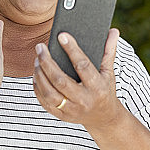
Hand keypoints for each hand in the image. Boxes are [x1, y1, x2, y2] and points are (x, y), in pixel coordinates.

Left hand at [35, 29, 149, 149]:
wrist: (104, 118)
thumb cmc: (105, 90)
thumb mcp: (109, 72)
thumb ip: (109, 51)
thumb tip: (113, 30)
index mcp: (98, 87)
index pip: (83, 66)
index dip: (72, 50)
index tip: (62, 35)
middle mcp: (85, 100)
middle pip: (61, 80)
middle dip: (47, 62)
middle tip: (40, 47)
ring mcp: (72, 110)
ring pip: (49, 92)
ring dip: (40, 74)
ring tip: (37, 59)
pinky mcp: (61, 116)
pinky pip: (44, 101)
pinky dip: (37, 87)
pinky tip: (36, 74)